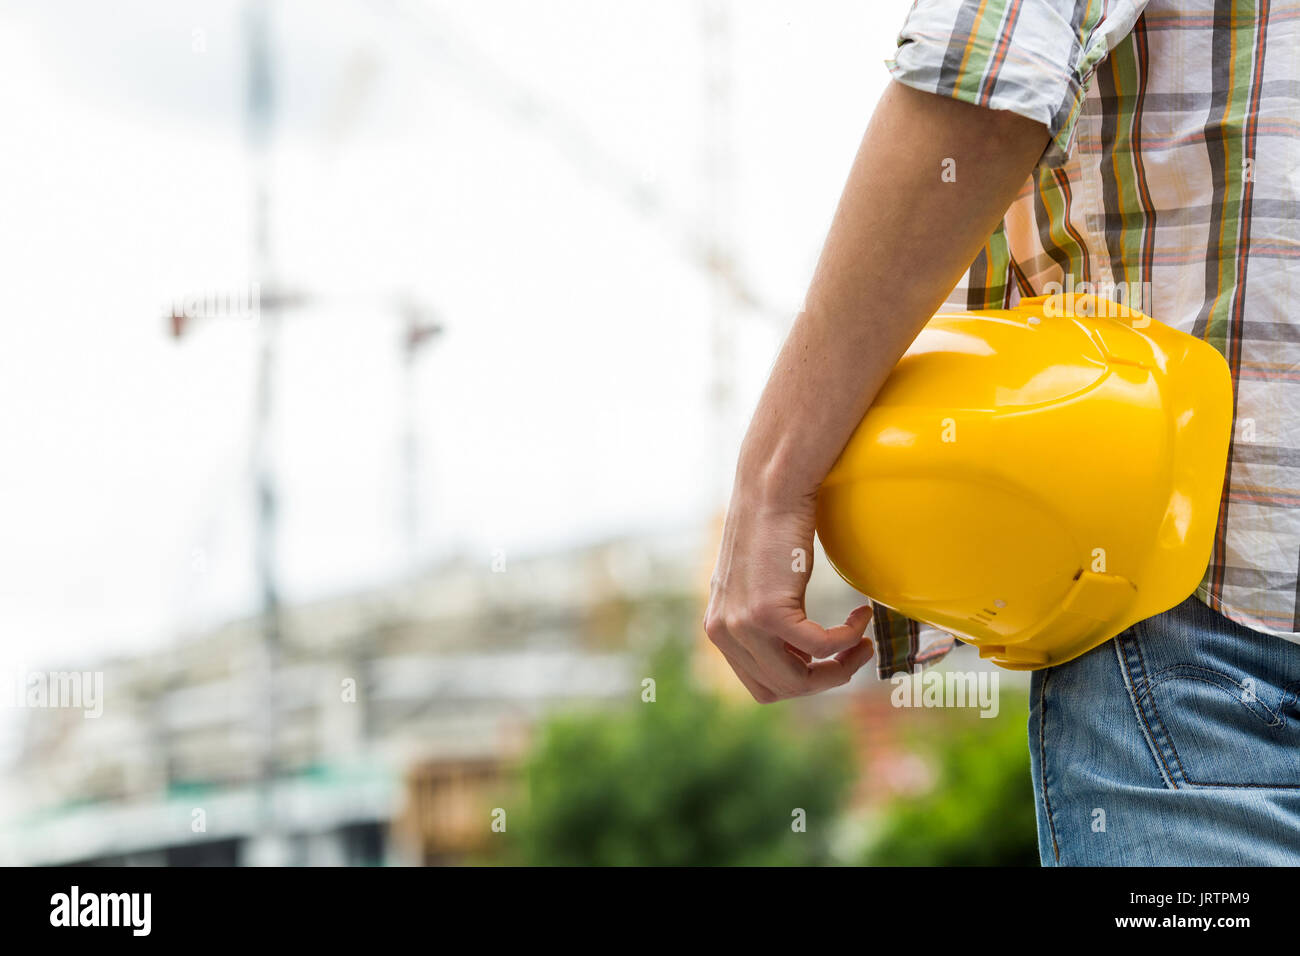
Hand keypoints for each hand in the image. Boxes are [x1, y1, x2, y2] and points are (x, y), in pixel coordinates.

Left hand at [704, 489, 874, 702]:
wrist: (771, 488)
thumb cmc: (773, 526)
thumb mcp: (758, 582)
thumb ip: (763, 619)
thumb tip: (798, 652)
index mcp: (718, 628)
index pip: (760, 683)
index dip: (800, 682)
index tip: (829, 661)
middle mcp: (722, 631)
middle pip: (780, 689)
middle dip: (825, 680)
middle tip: (856, 654)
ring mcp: (742, 624)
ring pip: (798, 679)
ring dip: (840, 667)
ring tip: (862, 642)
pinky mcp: (767, 612)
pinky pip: (820, 647)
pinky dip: (848, 639)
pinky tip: (861, 616)